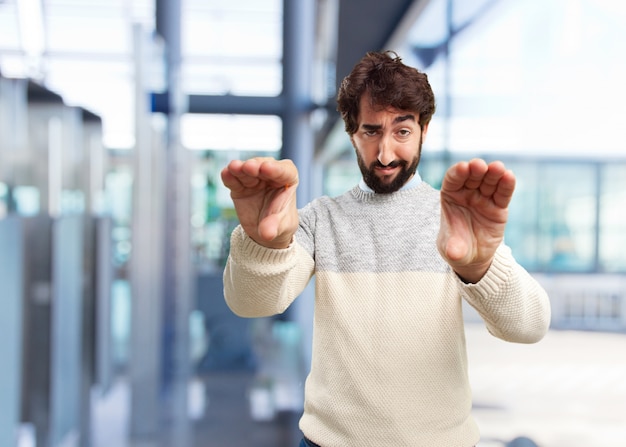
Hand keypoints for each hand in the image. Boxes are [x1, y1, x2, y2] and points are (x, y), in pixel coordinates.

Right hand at [221, 157, 299, 248]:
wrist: (265, 230)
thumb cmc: (280, 224)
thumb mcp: (282, 227)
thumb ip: (274, 227)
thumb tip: (266, 234)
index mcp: (288, 181)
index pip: (285, 171)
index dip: (276, 168)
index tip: (266, 168)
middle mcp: (270, 176)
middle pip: (263, 165)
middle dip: (256, 165)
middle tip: (248, 167)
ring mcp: (254, 180)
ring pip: (246, 170)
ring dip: (240, 168)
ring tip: (234, 167)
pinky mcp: (240, 186)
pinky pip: (234, 181)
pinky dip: (229, 177)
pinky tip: (226, 174)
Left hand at [437, 158, 514, 282]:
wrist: (474, 257)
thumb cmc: (458, 248)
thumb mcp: (454, 251)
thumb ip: (454, 249)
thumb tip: (454, 253)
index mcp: (450, 197)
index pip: (452, 180)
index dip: (457, 173)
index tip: (462, 168)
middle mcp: (467, 194)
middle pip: (472, 177)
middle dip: (476, 169)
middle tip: (479, 166)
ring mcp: (484, 198)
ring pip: (489, 182)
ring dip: (494, 173)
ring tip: (497, 168)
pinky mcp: (499, 207)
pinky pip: (503, 194)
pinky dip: (506, 185)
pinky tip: (509, 177)